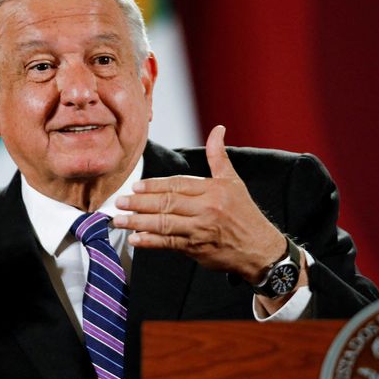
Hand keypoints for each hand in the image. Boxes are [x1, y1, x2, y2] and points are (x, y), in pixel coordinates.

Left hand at [112, 126, 285, 281]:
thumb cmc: (244, 214)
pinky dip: (150, 242)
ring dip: (139, 222)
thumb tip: (217, 129)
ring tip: (119, 220)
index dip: (154, 185)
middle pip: (167, 203)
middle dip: (140, 203)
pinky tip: (135, 239)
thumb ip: (218, 156)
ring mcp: (200, 230)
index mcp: (213, 191)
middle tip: (119, 202)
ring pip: (164, 224)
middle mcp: (206, 210)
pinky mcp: (196, 249)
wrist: (260, 249)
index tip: (135, 186)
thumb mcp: (233, 182)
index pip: (177, 184)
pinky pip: (169, 244)